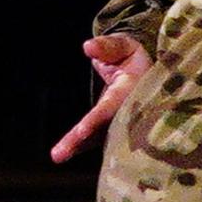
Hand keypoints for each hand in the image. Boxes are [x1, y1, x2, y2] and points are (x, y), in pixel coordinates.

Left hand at [50, 34, 151, 161]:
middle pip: (102, 129)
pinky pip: (97, 138)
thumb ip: (108, 47)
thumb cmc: (131, 56)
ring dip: (78, 147)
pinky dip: (81, 146)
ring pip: (99, 137)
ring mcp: (121, 121)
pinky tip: (61, 154)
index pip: (111, 106)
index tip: (80, 131)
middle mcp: (127, 110)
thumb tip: (88, 47)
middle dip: (80, 142)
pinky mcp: (113, 126)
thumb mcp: (123, 45)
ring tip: (57, 156)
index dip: (96, 119)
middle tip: (58, 155)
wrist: (144, 70)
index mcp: (131, 89)